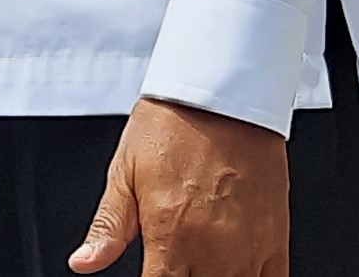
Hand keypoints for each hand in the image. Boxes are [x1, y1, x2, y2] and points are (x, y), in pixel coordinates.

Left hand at [72, 98, 287, 275]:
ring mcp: (247, 253)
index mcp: (169, 238)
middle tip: (173, 266)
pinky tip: (234, 272)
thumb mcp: (124, 173)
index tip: (149, 274)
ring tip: (197, 265)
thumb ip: (107, 228)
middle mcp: (211, 252)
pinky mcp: (275, 246)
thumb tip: (82, 263)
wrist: (220, 98)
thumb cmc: (170, 127)